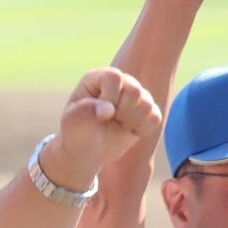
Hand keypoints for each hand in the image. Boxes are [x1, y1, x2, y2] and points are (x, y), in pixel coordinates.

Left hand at [52, 67, 162, 183]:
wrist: (86, 150)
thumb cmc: (77, 131)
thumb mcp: (72, 121)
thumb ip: (86, 110)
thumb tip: (109, 110)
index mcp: (99, 77)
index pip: (114, 77)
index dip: (109, 97)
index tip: (99, 114)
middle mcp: (120, 82)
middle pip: (135, 90)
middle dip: (121, 112)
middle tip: (108, 121)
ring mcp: (135, 96)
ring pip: (147, 104)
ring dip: (131, 122)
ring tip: (117, 125)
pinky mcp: (147, 111)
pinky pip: (155, 117)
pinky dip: (142, 129)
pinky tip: (128, 131)